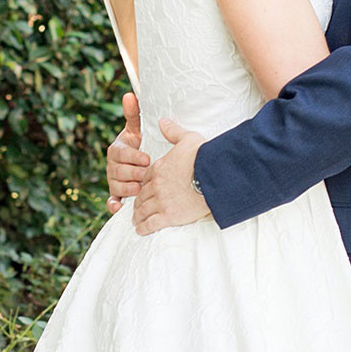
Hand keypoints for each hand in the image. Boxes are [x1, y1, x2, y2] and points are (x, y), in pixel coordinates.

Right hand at [106, 92, 151, 212]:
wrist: (143, 160)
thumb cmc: (141, 142)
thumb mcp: (138, 128)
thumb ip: (134, 114)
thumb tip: (129, 95)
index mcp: (117, 149)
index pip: (121, 154)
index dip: (134, 157)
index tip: (147, 158)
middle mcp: (112, 166)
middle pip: (119, 171)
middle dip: (133, 173)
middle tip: (147, 174)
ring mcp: (114, 181)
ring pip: (116, 186)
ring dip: (128, 188)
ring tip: (140, 188)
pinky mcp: (116, 194)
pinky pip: (111, 201)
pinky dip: (113, 205)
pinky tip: (119, 208)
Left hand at [132, 118, 210, 235]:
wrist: (214, 176)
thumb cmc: (204, 157)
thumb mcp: (188, 139)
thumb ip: (173, 132)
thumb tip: (162, 121)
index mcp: (160, 168)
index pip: (146, 178)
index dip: (143, 185)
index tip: (143, 189)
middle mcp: (157, 185)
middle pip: (142, 195)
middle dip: (138, 202)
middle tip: (137, 208)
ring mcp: (161, 201)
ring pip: (143, 210)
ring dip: (138, 215)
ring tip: (136, 220)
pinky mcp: (169, 216)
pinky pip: (150, 223)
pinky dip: (143, 227)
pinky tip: (140, 230)